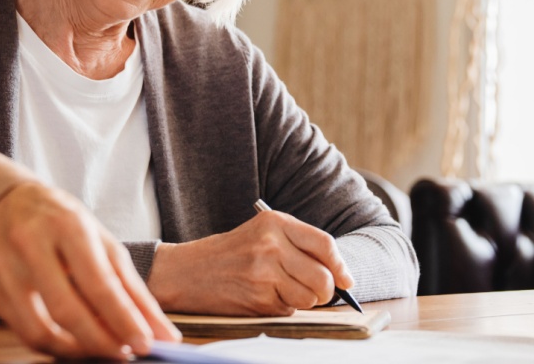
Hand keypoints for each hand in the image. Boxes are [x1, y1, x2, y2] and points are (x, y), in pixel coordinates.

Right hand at [0, 181, 179, 358]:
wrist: (7, 204)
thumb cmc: (62, 221)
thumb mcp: (100, 239)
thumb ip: (130, 286)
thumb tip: (159, 330)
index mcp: (65, 224)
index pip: (98, 282)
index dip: (123, 319)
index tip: (146, 343)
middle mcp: (30, 244)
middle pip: (66, 310)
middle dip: (101, 341)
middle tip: (125, 353)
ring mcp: (4, 268)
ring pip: (39, 330)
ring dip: (76, 351)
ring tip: (101, 349)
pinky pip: (23, 332)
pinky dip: (53, 345)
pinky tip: (73, 342)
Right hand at [146, 209, 353, 315]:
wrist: (187, 271)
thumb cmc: (229, 252)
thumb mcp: (262, 233)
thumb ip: (297, 245)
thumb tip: (339, 274)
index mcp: (275, 223)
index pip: (325, 244)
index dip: (340, 266)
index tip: (346, 280)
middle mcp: (271, 245)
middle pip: (323, 277)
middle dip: (325, 290)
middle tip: (316, 292)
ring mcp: (264, 273)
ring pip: (309, 297)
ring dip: (304, 301)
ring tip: (284, 291)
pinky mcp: (258, 298)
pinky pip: (289, 309)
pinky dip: (284, 307)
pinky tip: (265, 296)